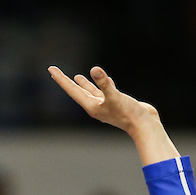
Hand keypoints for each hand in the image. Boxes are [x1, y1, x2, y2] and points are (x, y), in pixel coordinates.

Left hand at [48, 66, 178, 165]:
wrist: (145, 125)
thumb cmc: (129, 114)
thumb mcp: (115, 96)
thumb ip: (104, 83)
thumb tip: (94, 69)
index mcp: (91, 106)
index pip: (72, 90)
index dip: (61, 79)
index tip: (50, 68)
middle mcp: (96, 106)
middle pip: (77, 91)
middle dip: (66, 81)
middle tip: (54, 72)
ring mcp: (106, 105)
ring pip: (91, 92)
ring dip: (83, 85)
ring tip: (76, 77)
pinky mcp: (116, 103)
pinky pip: (105, 92)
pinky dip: (101, 85)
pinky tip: (103, 79)